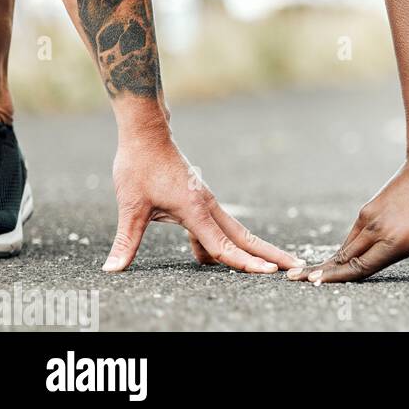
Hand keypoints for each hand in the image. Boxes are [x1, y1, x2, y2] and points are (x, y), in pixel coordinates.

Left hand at [104, 135, 301, 272]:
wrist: (147, 135)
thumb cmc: (139, 167)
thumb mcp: (130, 206)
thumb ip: (126, 241)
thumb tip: (111, 269)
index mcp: (196, 211)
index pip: (223, 246)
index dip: (244, 263)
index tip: (269, 273)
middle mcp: (208, 207)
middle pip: (245, 237)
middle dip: (270, 254)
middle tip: (296, 266)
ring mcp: (206, 204)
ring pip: (235, 232)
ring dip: (254, 249)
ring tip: (273, 265)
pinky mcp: (199, 201)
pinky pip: (216, 227)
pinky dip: (223, 243)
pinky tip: (209, 258)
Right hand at [287, 156, 408, 283]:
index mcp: (395, 242)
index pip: (360, 269)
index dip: (337, 278)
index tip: (314, 284)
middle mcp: (376, 231)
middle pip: (344, 260)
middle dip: (323, 272)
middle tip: (298, 282)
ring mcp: (370, 219)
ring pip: (346, 247)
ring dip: (329, 261)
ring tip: (306, 274)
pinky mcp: (370, 209)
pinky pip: (352, 236)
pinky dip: (341, 248)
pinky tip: (334, 258)